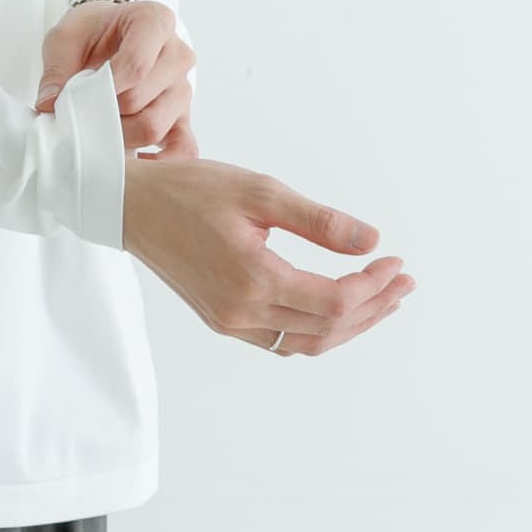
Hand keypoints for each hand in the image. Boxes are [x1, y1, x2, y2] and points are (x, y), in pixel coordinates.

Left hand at [34, 0, 198, 158]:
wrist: (110, 35)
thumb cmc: (91, 33)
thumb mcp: (66, 38)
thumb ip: (57, 69)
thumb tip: (49, 106)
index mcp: (154, 21)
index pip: (136, 64)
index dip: (104, 87)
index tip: (80, 94)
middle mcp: (178, 53)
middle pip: (141, 99)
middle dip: (104, 112)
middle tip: (81, 112)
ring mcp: (183, 87)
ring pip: (155, 126)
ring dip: (119, 135)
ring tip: (98, 126)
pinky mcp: (184, 117)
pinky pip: (185, 148)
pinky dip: (160, 162)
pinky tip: (133, 161)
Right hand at [122, 156, 415, 355]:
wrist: (129, 207)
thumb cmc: (190, 190)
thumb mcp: (259, 191)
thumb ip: (318, 221)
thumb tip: (372, 241)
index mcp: (253, 280)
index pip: (334, 302)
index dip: (373, 287)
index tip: (395, 261)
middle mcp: (242, 313)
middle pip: (327, 329)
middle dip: (373, 308)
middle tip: (402, 283)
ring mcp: (229, 322)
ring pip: (305, 341)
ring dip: (348, 324)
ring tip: (380, 298)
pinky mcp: (221, 320)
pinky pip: (281, 339)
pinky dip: (315, 329)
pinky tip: (333, 308)